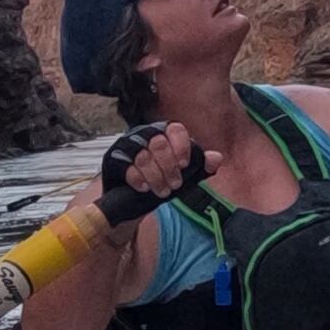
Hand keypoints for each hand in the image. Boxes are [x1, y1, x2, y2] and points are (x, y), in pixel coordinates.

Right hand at [100, 122, 221, 232]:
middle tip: (175, 186)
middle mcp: (144, 134)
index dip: (182, 146)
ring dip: (155, 177)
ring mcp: (126, 144)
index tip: (185, 165)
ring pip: (142, 155)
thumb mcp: (184, 177)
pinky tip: (144, 188)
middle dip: (169, 168)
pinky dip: (137, 178)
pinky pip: (125, 165)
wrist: (132, 200)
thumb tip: (217, 158)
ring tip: (162, 192)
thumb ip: (201, 167)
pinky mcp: (112, 158)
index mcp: (164, 133)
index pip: (175, 129)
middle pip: (158, 143)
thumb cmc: (160, 181)